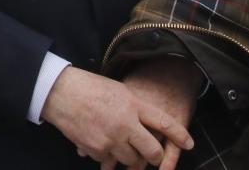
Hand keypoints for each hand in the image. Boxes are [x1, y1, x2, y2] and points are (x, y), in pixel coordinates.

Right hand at [41, 67, 192, 169]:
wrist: (59, 92)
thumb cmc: (88, 87)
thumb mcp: (118, 90)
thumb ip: (135, 108)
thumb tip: (148, 125)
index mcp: (133, 105)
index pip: (164, 123)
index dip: (180, 135)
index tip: (189, 144)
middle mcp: (125, 124)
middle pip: (152, 151)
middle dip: (155, 157)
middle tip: (153, 155)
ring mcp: (110, 139)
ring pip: (132, 161)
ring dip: (130, 157)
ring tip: (122, 146)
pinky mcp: (95, 149)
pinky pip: (109, 160)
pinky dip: (108, 155)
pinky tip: (101, 142)